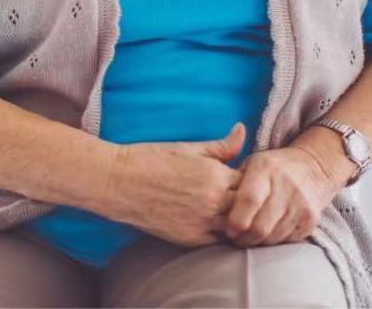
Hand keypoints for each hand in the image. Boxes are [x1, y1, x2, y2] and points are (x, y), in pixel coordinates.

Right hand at [105, 123, 245, 247]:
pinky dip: (222, 234)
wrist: (120, 183)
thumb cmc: (152, 159)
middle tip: (240, 196)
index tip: (244, 177)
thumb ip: (221, 146)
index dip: (251, 180)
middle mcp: (213, 202)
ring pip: (236, 227)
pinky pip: (218, 241)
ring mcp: (203, 223)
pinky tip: (216, 225)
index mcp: (216, 175)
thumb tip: (242, 129)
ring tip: (230, 211)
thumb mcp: (189, 148)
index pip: (252, 182)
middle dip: (248, 202)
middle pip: (248, 206)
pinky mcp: (190, 240)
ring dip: (237, 220)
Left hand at [220, 139, 343, 246]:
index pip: (249, 201)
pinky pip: (286, 241)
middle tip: (235, 238)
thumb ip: (232, 181)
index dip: (235, 221)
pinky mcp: (310, 219)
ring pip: (272, 237)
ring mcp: (301, 203)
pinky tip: (266, 234)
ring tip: (248, 236)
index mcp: (266, 168)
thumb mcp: (251, 163)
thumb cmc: (271, 168)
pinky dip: (273, 241)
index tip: (227, 229)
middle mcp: (286, 185)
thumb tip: (213, 206)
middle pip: (260, 226)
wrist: (312, 167)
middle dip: (243, 238)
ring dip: (257, 242)